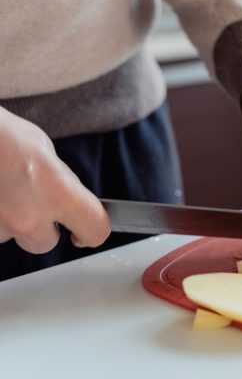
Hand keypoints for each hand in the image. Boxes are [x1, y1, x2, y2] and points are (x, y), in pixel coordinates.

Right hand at [0, 108, 109, 252]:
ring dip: (11, 221)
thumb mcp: (46, 151)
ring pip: (13, 236)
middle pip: (47, 243)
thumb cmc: (2, 135)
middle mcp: (28, 217)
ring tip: (4, 190)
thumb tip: (69, 196)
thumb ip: (62, 182)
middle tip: (32, 201)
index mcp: (58, 193)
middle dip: (43, 227)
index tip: (86, 230)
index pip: (95, 229)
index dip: (94, 231)